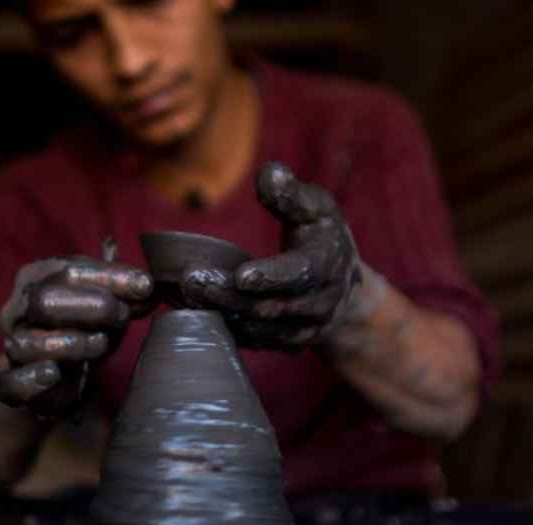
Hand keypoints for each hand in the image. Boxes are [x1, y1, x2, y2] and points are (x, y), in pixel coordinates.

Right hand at [0, 256, 153, 416]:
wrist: (60, 376)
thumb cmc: (84, 327)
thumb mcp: (109, 304)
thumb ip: (127, 294)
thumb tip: (146, 286)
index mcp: (38, 277)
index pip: (69, 269)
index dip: (109, 277)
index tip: (143, 285)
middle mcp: (18, 309)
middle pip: (43, 301)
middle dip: (90, 307)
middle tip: (121, 315)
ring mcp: (12, 346)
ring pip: (26, 342)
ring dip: (71, 344)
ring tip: (100, 343)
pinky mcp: (9, 383)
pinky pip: (6, 382)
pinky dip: (29, 380)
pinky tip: (52, 374)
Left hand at [179, 162, 381, 348]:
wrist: (346, 293)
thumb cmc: (323, 238)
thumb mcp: (318, 209)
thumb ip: (291, 194)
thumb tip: (269, 172)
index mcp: (326, 265)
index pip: (299, 274)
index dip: (271, 276)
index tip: (241, 275)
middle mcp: (316, 305)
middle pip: (268, 306)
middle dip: (228, 295)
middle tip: (191, 282)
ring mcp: (300, 330)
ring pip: (256, 328)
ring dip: (220, 313)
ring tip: (185, 295)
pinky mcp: (282, 344)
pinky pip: (251, 340)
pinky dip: (223, 327)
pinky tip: (194, 310)